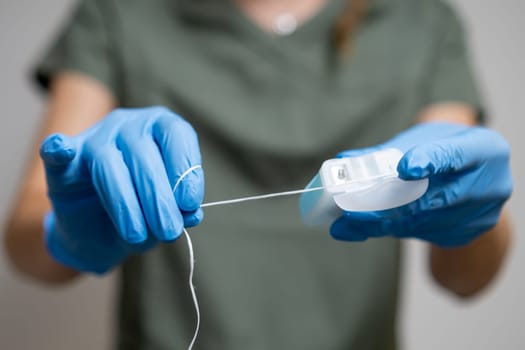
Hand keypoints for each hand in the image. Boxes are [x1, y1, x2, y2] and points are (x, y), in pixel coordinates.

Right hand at [40, 106, 203, 273]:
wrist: (98, 231)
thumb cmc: (143, 212)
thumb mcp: (167, 212)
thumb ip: (181, 209)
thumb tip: (194, 214)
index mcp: (160, 129)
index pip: (176, 135)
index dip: (186, 169)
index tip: (189, 204)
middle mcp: (129, 127)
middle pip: (144, 155)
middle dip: (158, 197)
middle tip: (168, 230)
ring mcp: (94, 139)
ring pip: (108, 163)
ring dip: (124, 202)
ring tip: (136, 235)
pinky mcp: (63, 162)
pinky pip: (57, 151)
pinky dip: (58, 150)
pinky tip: (61, 149)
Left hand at [330, 122, 511, 246]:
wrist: (473, 176)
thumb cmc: (444, 151)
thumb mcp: (423, 141)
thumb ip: (386, 151)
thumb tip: (344, 160)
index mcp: (484, 149)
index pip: (456, 155)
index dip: (430, 161)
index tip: (406, 168)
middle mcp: (490, 185)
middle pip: (434, 198)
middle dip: (386, 206)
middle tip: (350, 212)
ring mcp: (480, 216)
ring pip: (424, 222)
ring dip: (384, 222)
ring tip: (349, 222)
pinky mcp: (466, 235)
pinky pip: (423, 234)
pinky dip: (395, 228)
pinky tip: (372, 225)